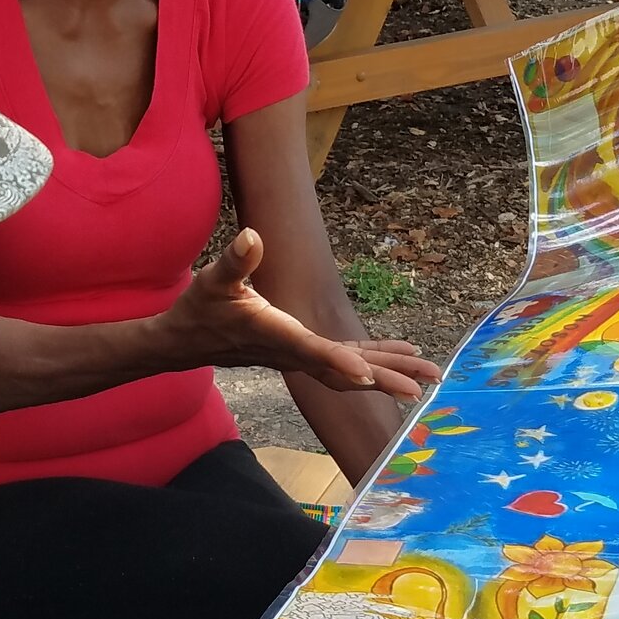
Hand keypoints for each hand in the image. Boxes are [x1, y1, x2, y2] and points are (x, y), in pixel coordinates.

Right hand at [163, 230, 436, 398]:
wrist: (188, 341)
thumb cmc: (200, 308)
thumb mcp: (213, 281)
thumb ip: (235, 262)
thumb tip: (252, 236)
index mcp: (275, 335)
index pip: (312, 350)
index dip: (340, 362)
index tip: (369, 376)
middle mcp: (294, 353)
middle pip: (346, 370)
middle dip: (387, 376)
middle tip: (426, 381)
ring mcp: (301, 357)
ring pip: (352, 371)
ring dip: (390, 372)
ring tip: (430, 374)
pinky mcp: (304, 352)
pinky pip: (346, 361)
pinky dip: (375, 359)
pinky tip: (401, 354)